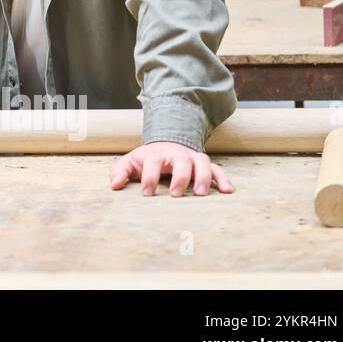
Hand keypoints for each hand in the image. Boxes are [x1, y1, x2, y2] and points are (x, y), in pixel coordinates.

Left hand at [109, 141, 234, 196]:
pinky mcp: (204, 165)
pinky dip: (224, 179)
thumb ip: (120, 172)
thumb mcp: (130, 163)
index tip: (147, 193)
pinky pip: (217, 169)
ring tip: (201, 194)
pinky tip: (228, 191)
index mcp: (156, 154)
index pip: (153, 161)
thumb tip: (114, 186)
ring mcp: (192, 158)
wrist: (163, 147)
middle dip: (180, 177)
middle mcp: (176, 154)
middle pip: (181, 160)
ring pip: (202, 162)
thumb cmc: (145, 161)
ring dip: (203, 177)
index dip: (149, 177)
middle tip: (176, 195)